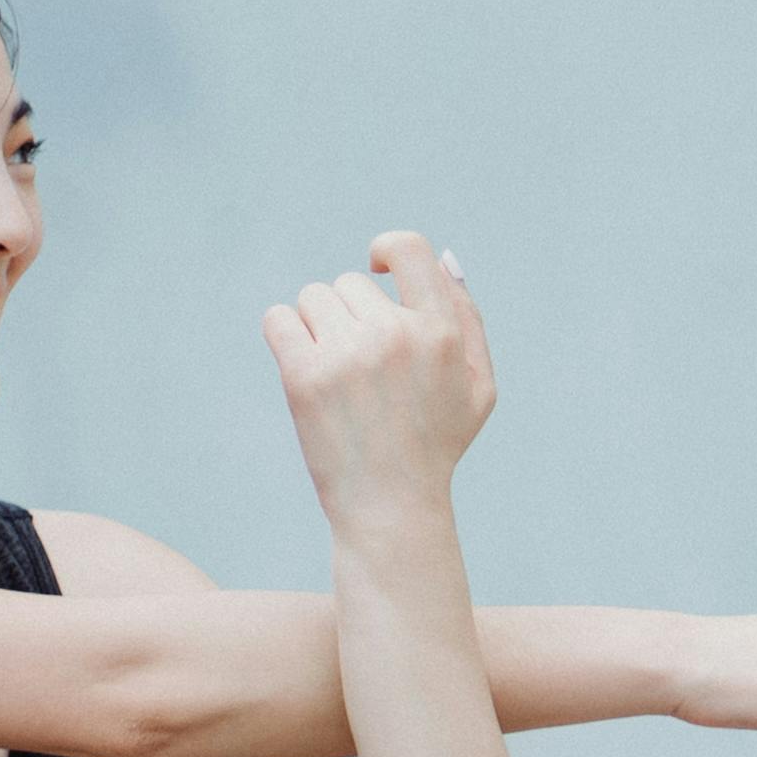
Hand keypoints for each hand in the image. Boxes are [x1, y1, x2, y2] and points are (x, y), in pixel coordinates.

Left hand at [263, 230, 494, 541]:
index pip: (408, 248)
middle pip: (349, 282)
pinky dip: (285, 335)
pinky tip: (303, 366)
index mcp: (441, 332)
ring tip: (337, 374)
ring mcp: (348, 355)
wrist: (393, 508)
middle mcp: (395, 335)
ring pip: (313, 298)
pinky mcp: (305, 376)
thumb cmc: (436, 445)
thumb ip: (469, 318)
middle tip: (361, 366)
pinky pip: (278, 318)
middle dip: (350, 314)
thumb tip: (446, 259)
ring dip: (318, 327)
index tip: (375, 271)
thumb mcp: (477, 386)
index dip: (386, 250)